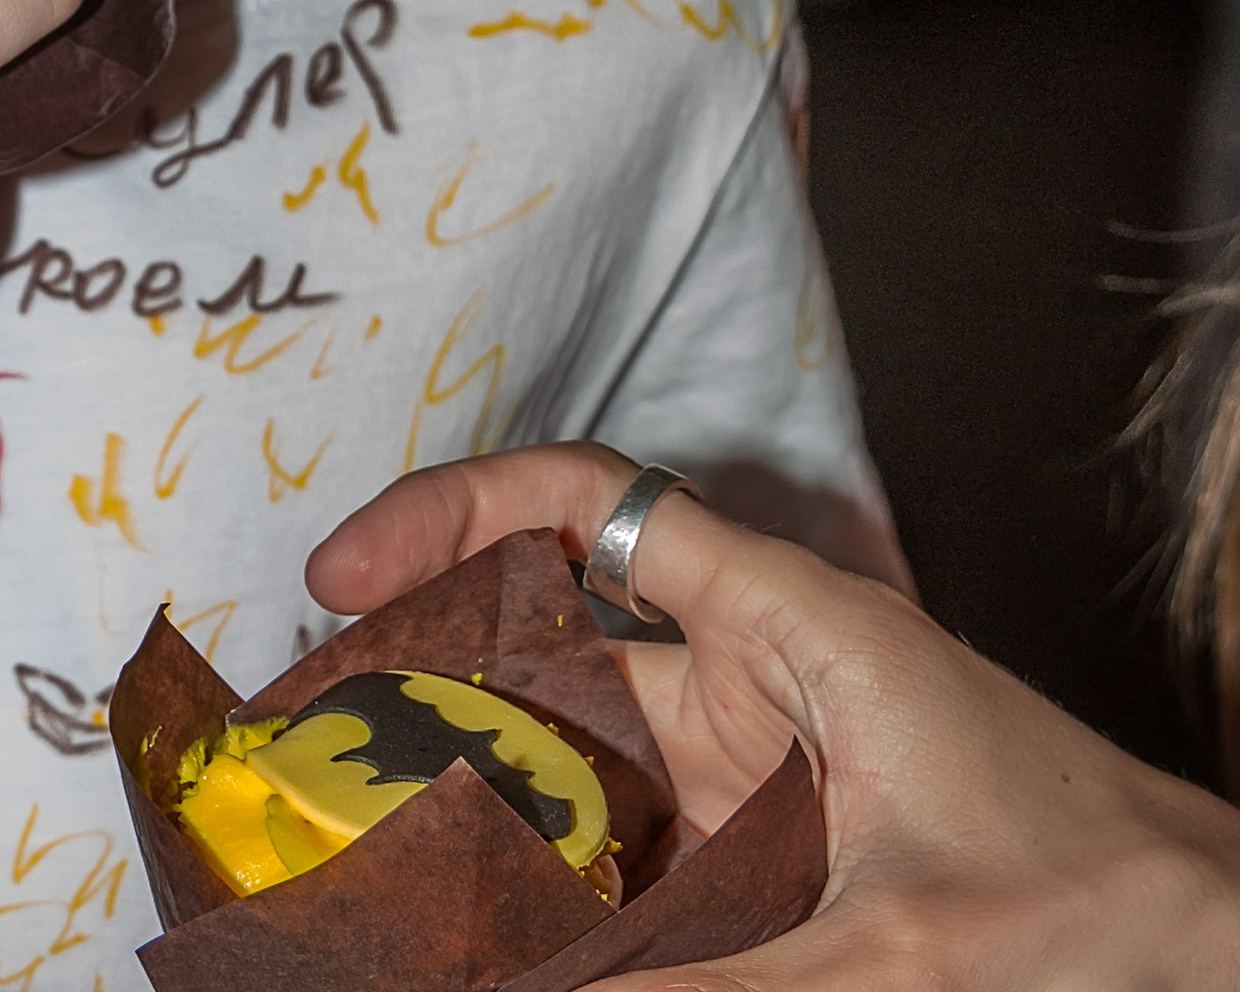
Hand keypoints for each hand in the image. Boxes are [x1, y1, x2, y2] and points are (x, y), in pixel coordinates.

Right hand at [307, 443, 1239, 990]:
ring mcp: (757, 779)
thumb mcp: (895, 954)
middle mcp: (754, 682)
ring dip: (480, 818)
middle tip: (307, 757)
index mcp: (787, 626)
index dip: (449, 517)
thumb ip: (699, 982)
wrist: (1232, 967)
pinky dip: (552, 902)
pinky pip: (626, 866)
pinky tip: (484, 932)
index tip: (341, 575)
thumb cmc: (1108, 915)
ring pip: (576, 775)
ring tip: (369, 868)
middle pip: (549, 653)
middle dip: (426, 693)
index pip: (582, 511)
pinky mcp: (767, 867)